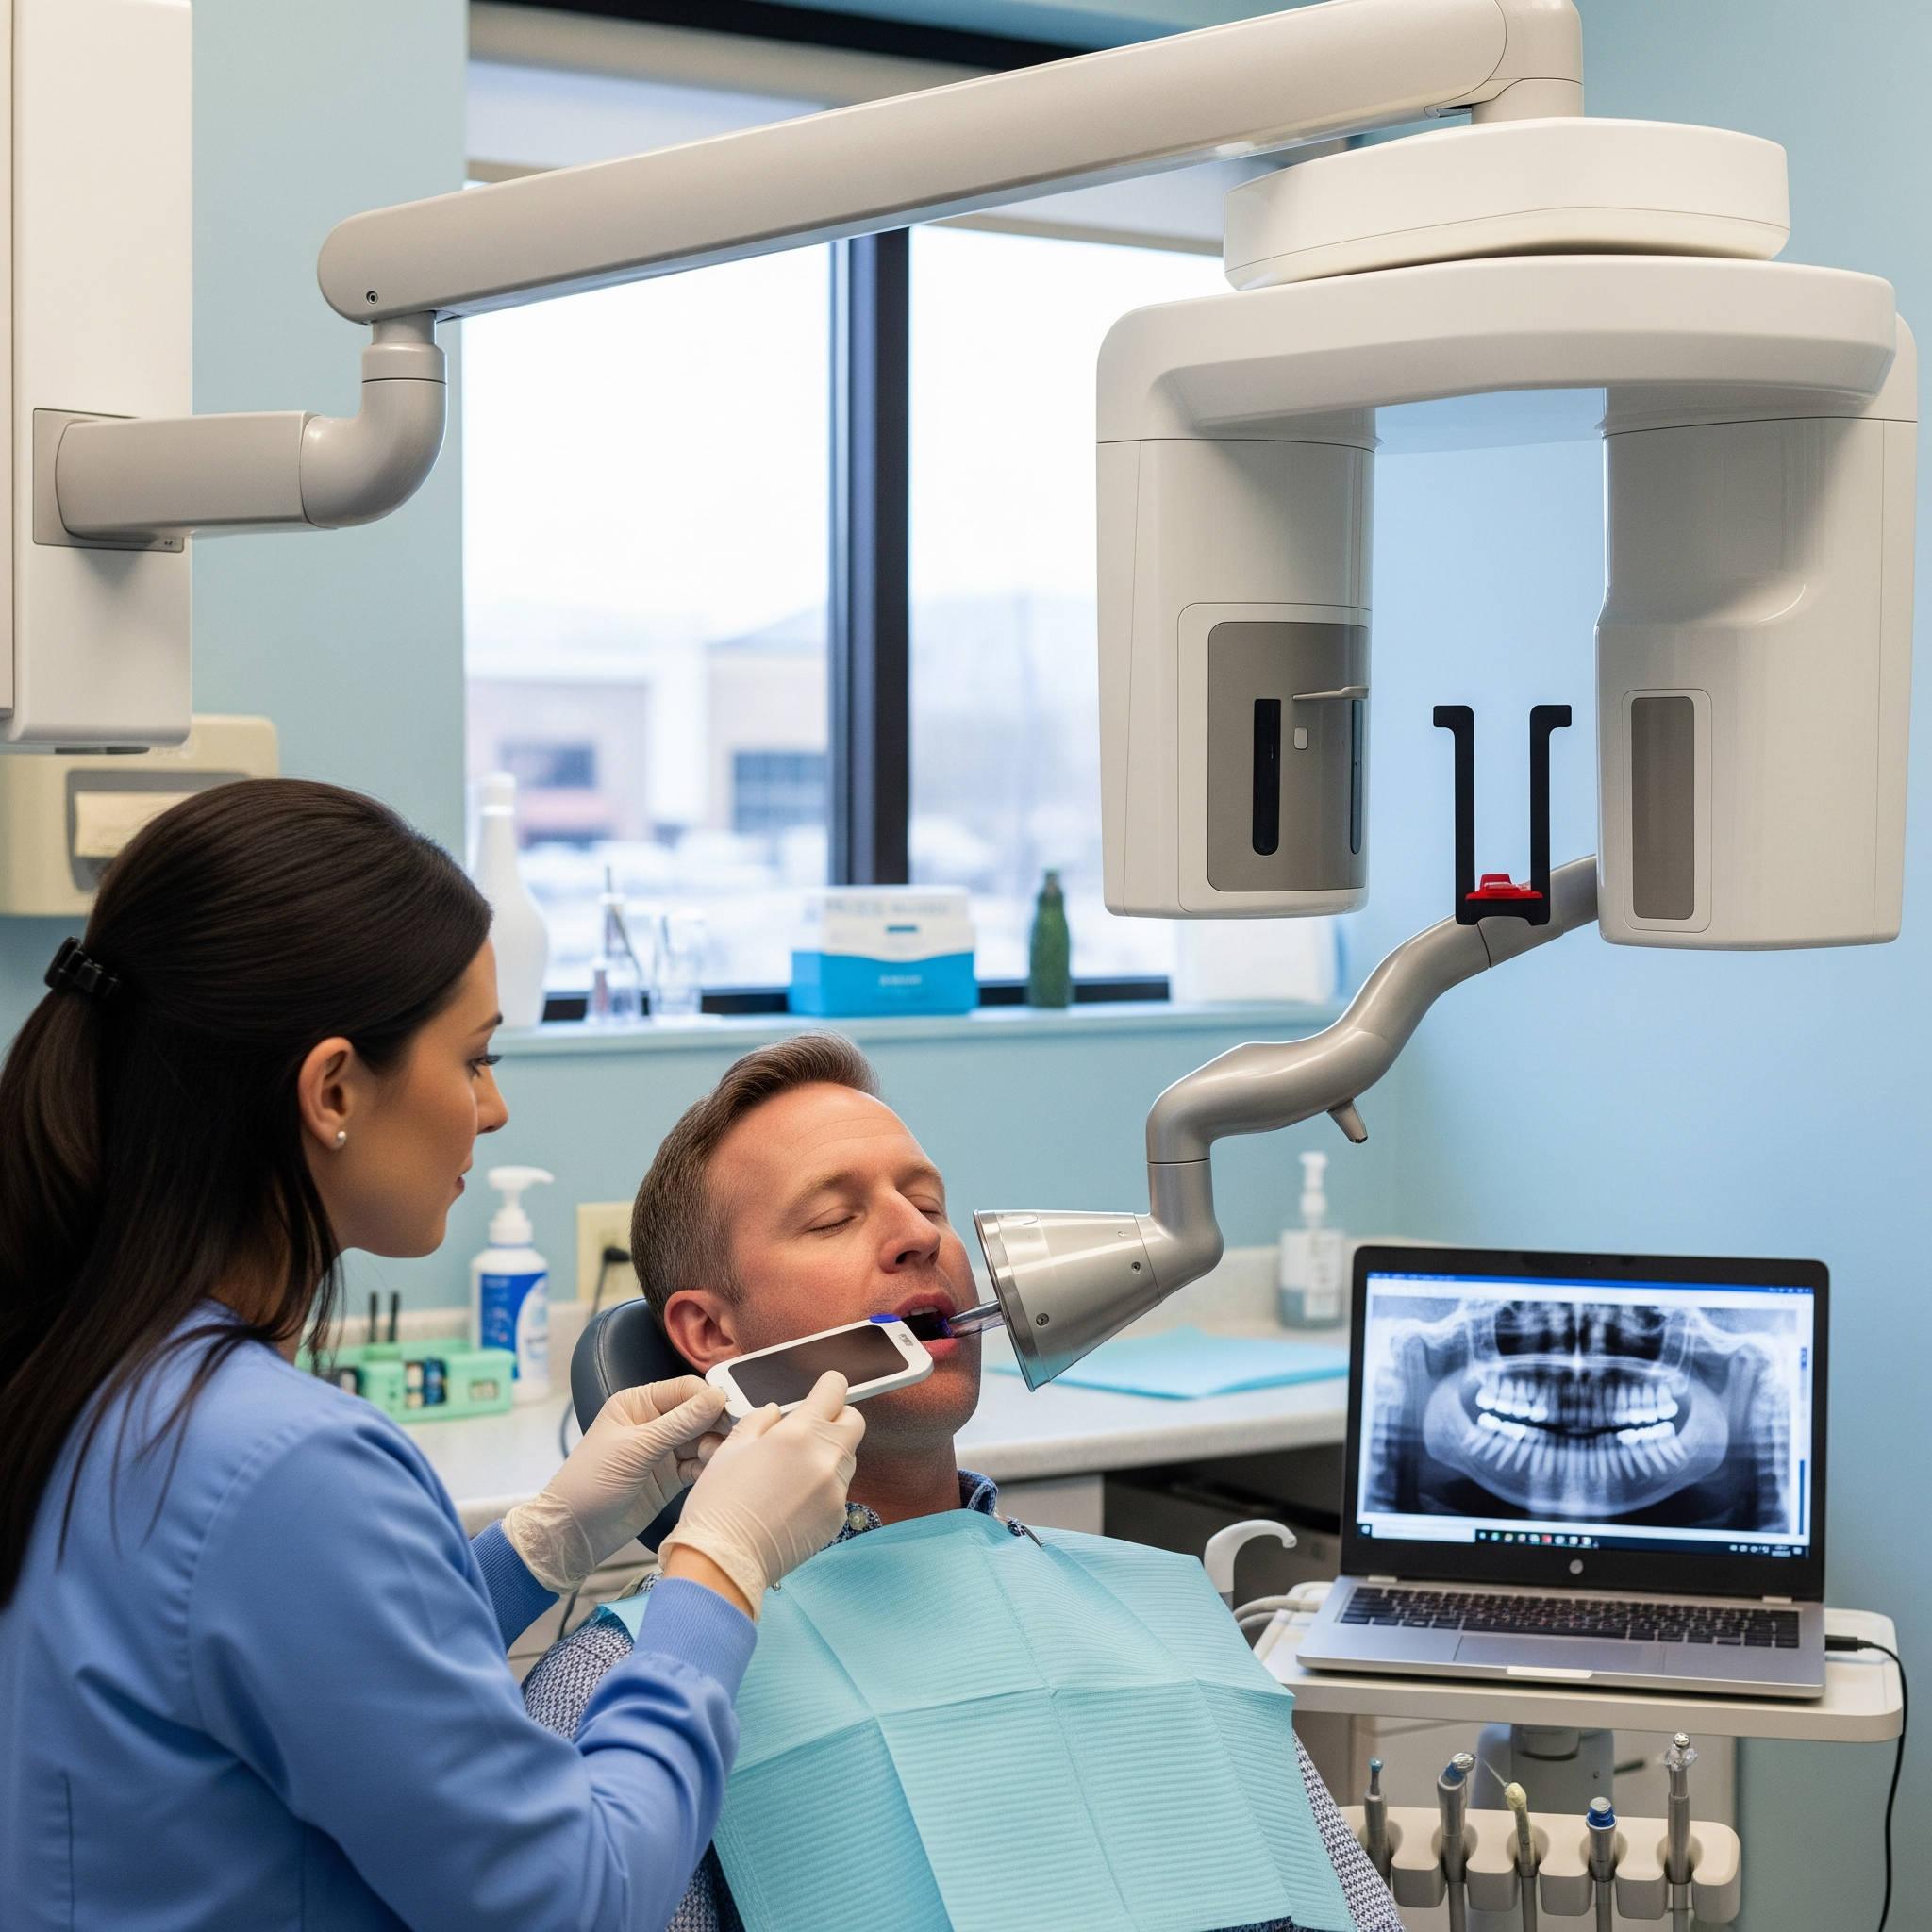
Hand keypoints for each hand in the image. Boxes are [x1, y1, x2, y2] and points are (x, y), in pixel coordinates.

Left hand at [502, 1376, 725, 1593]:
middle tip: (726, 1439)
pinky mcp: (670, 1478)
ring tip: (709, 1459)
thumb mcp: (636, 1448)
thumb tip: (717, 1397)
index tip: (729, 1411)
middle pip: (698, 1414)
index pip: (685, 1389)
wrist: (575, 1532)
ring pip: (702, 1440)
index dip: (708, 1398)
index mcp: (638, 1403)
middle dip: (714, 1424)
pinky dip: (706, 1468)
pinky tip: (706, 1474)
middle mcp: (653, 1423)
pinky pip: (697, 1465)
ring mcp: (663, 1452)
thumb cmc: (592, 1481)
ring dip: (711, 1448)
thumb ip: (679, 1423)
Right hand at [656, 1371, 863, 1618]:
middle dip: (835, 1420)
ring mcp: (836, 1491)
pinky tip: (792, 1502)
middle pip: (853, 1422)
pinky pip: (838, 1491)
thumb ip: (760, 1420)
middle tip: (807, 1432)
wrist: (724, 1561)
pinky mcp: (837, 1519)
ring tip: (791, 1474)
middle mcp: (826, 1459)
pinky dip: (822, 1489)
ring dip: (827, 1456)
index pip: (835, 1390)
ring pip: (846, 1458)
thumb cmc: (720, 1503)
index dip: (828, 1386)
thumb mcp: (731, 1447)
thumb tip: (776, 1412)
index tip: (822, 1390)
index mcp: (800, 1433)